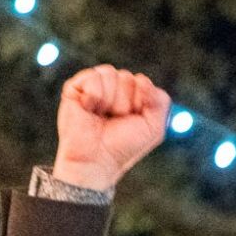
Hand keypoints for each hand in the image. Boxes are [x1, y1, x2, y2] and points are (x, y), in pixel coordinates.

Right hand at [50, 64, 170, 190]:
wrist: (96, 161)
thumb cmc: (123, 146)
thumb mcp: (154, 127)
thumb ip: (160, 101)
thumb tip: (142, 79)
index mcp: (132, 94)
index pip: (142, 81)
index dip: (140, 102)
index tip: (132, 120)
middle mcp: (113, 87)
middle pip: (127, 78)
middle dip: (123, 104)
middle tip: (114, 120)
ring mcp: (94, 86)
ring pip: (110, 74)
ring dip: (109, 101)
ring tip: (100, 115)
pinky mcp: (75, 88)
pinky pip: (93, 76)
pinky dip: (94, 95)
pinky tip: (89, 108)